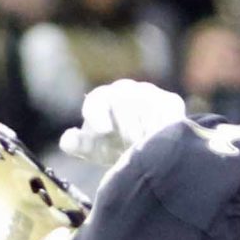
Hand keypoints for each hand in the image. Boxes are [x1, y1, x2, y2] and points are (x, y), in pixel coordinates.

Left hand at [61, 80, 188, 171]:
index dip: (99, 113)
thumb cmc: (114, 146)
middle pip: (124, 104)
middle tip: (131, 148)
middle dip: (127, 130)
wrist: (145, 146)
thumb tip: (69, 140)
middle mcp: (124, 89)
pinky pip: (168, 116)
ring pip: (148, 111)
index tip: (104, 130)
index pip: (98, 101)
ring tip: (146, 147)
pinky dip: (164, 130)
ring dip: (147, 132)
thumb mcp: (95, 150)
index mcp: (102, 99)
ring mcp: (148, 93)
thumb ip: (79, 145)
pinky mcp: (170, 101)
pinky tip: (161, 141)